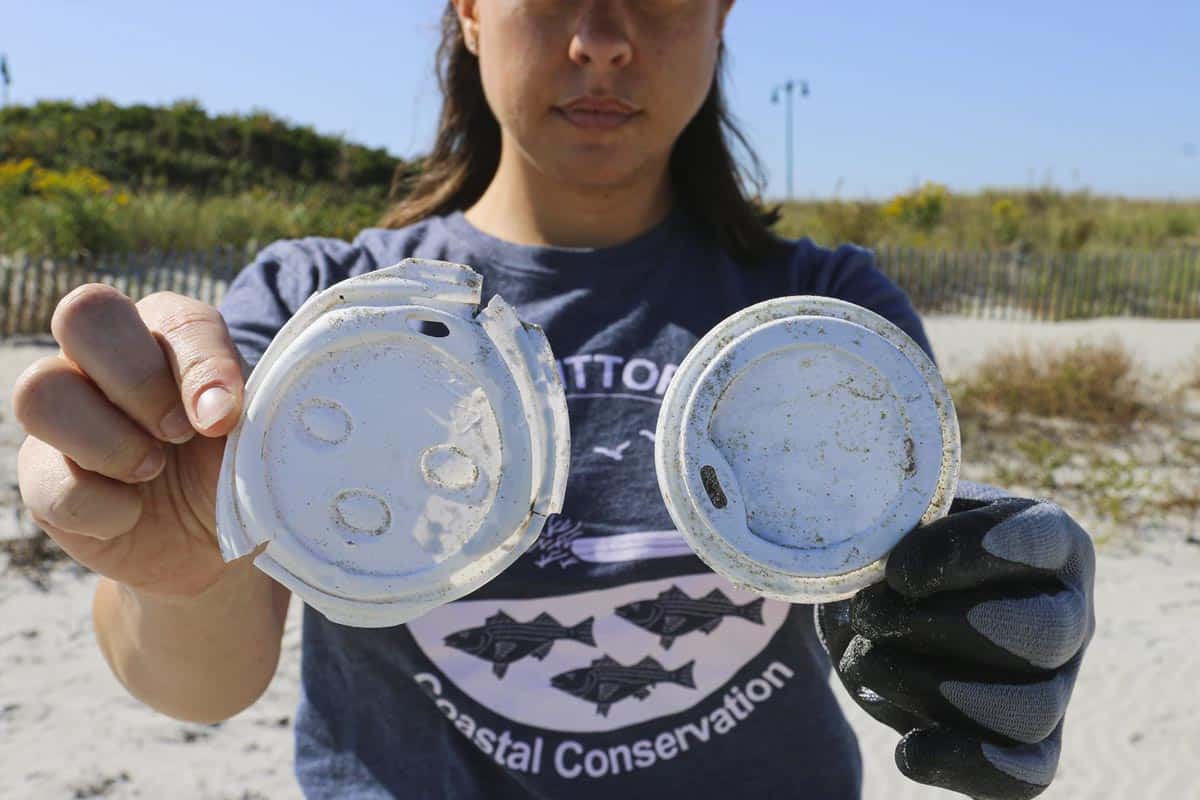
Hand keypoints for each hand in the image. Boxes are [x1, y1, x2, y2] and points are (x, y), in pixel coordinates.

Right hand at [13, 284, 252, 596]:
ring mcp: (64, 413)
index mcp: (169, 333)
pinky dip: (102, 506)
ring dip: (108, 441)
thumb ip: (247, 407)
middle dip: (138, 380)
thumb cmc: (238, 468)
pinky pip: (46, 479)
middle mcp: (104, 358)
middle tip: (180, 434)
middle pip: (83, 315)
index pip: (176, 317)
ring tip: (152, 470)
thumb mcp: (259, 434)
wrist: (216, 542)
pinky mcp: (42, 476)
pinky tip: (133, 514)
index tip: (223, 420)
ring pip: (37, 390)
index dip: (201, 366)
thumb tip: (214, 410)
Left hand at [816, 481, 1094, 799]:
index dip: (970, 552)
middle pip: (1044, 634)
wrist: (877, 604)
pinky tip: (908, 749)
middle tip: (870, 612)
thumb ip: (897, 524)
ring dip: (930, 689)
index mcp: (1049, 542)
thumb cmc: (894, 549)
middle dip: (938, 626)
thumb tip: (879, 565)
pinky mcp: (1029, 744)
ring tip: (867, 659)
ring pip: (1030, 710)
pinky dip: (966, 766)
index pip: (1043, 539)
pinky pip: (1026, 775)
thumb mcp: (893, 519)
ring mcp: (1055, 684)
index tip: (899, 570)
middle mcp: (1068, 614)